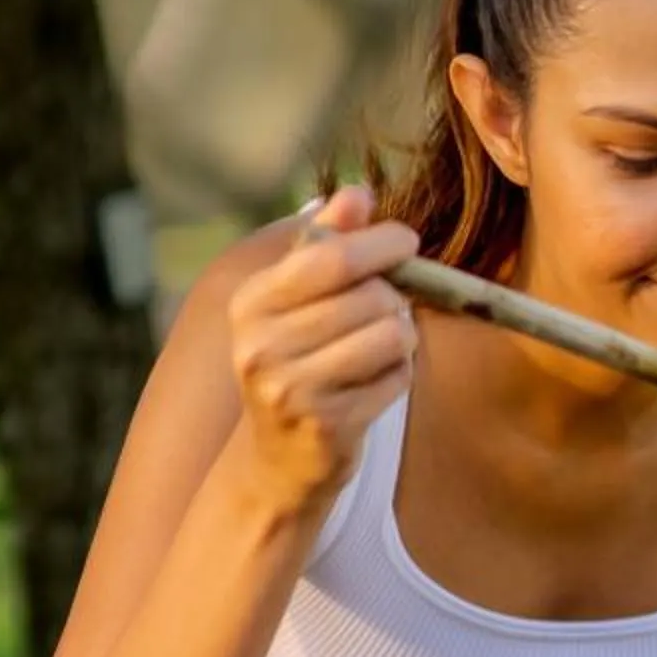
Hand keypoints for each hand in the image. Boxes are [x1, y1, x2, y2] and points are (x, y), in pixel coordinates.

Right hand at [228, 186, 418, 517]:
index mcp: (251, 303)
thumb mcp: (295, 301)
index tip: (406, 242)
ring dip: (401, 338)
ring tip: (379, 350)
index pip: (330, 257)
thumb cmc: (295, 364)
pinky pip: (397, 377)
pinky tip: (372, 386)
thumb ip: (325, 242)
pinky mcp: (328, 427)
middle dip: (393, 298)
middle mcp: (261, 346)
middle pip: (370, 296)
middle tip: (384, 312)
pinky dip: (398, 376)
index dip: (380, 243)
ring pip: (391, 334)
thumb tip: (357, 192)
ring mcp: (292, 390)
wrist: (277, 463)